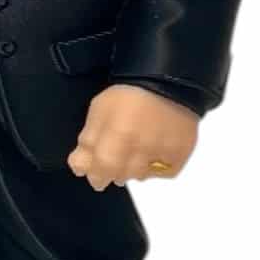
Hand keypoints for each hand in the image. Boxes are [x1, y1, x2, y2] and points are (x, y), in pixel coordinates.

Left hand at [67, 84, 197, 191]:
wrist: (168, 83)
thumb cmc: (128, 93)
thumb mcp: (99, 110)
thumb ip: (88, 141)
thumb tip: (79, 167)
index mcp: (116, 138)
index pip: (100, 171)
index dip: (94, 174)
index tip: (93, 172)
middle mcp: (140, 151)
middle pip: (120, 176)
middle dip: (112, 171)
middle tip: (114, 157)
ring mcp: (162, 155)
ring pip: (140, 176)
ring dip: (132, 169)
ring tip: (134, 149)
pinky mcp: (180, 156)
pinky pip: (163, 173)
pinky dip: (155, 168)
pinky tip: (153, 152)